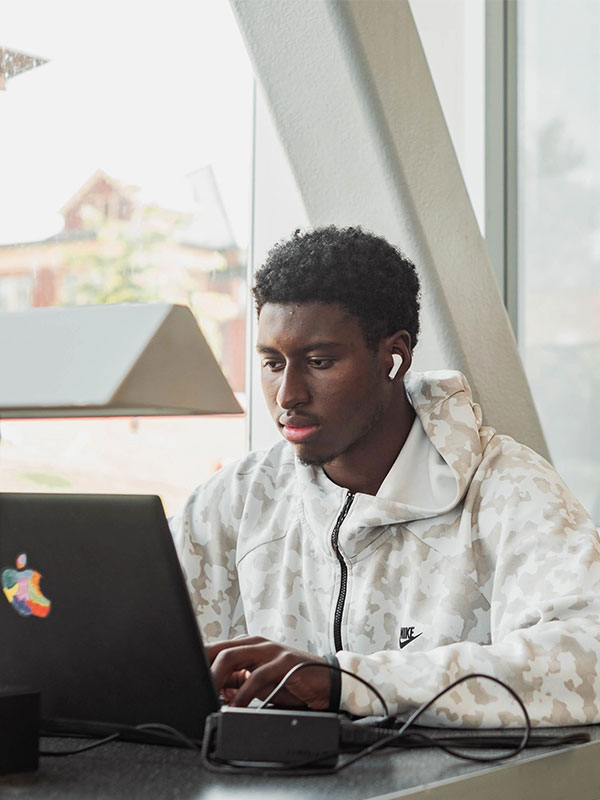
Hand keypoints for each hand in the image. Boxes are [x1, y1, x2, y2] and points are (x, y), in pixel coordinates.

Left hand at [207, 636, 330, 709]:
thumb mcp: (259, 682)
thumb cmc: (292, 681)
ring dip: (218, 679)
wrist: (326, 682)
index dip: (201, 663)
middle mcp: (258, 644)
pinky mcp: (284, 662)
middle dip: (205, 670)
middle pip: (221, 650)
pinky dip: (242, 694)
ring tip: (210, 697)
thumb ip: (237, 682)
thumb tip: (214, 690)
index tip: (189, 680)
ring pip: (234, 657)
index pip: (217, 649)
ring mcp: (271, 651)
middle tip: (195, 690)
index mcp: (249, 646)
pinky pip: (257, 676)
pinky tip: (236, 706)